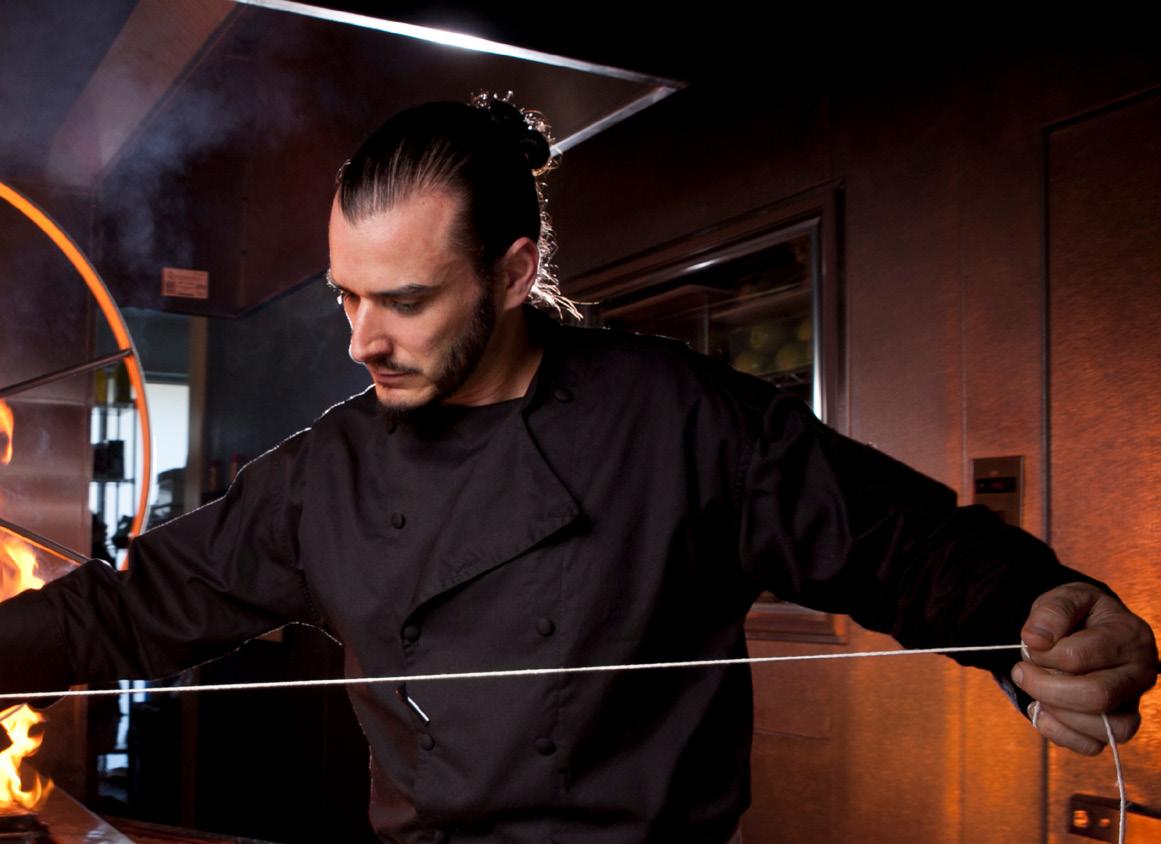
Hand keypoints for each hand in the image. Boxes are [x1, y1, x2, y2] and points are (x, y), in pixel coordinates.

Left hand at [1011, 582, 1157, 754]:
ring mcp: (1131, 702)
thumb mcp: (1066, 597)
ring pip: (1105, 728)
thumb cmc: (1078, 615)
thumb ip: (1052, 612)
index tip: (1030, 645)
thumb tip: (1035, 640)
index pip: (1079, 656)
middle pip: (1097, 697)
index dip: (1044, 654)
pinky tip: (1042, 711)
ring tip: (1035, 693)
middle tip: (1020, 672)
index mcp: (1130, 636)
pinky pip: (1093, 745)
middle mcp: (1140, 673)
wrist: (1088, 628)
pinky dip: (1060, 734)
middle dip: (1046, 688)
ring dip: (1057, 714)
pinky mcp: (1115, 724)